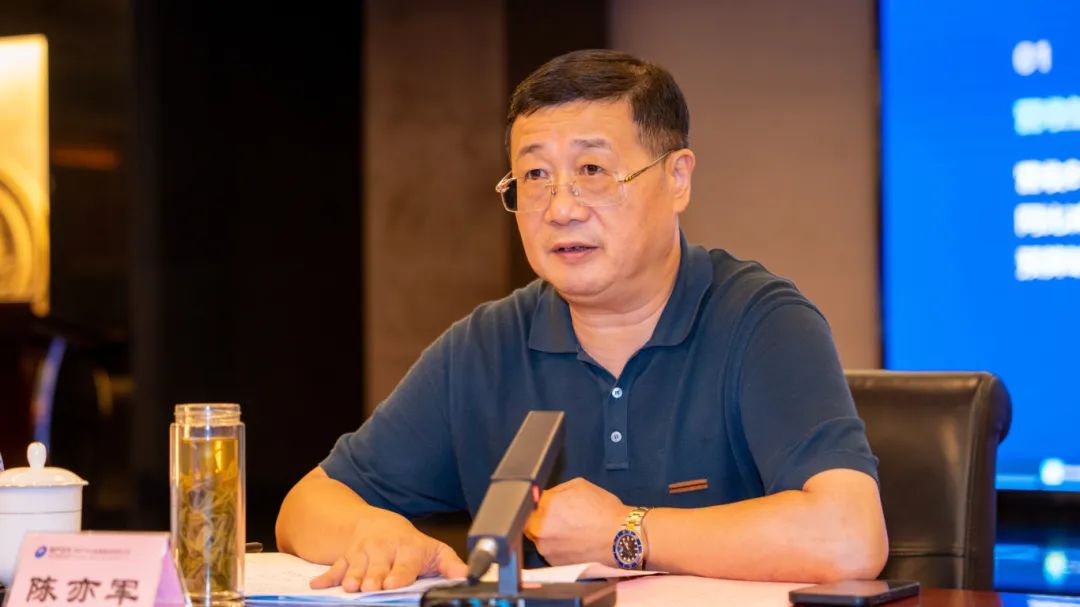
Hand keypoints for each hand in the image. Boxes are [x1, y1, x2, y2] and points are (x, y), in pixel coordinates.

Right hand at [309, 507, 466, 591]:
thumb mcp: (433, 550)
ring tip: (350, 587)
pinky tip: (317, 585)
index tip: (392, 583)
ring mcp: (363, 553)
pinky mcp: (346, 558)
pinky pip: (334, 568)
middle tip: (371, 586)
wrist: (379, 525)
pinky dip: (326, 577)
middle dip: (373, 577)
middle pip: (377, 566)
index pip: (404, 563)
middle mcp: (384, 549)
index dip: (399, 573)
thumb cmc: (408, 543)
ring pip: (355, 567)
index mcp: (407, 548)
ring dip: (352, 577)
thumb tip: (469, 576)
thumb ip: (450, 565)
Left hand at [524, 477, 630, 565]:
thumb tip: (541, 496)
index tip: (545, 504)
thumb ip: (555, 491)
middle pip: (531, 523)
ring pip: (540, 539)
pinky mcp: (556, 565)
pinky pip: (551, 552)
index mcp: (544, 508)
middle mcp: (541, 531)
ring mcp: (547, 550)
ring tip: (572, 529)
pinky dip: (559, 547)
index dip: (538, 503)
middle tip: (561, 516)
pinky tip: (575, 541)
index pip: (529, 503)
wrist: (622, 539)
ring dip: (550, 534)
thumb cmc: (604, 511)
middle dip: (542, 519)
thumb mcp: (578, 486)